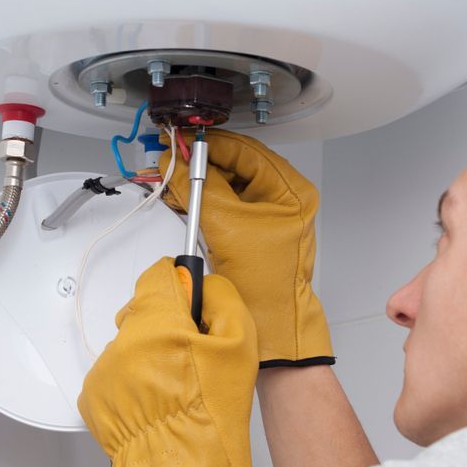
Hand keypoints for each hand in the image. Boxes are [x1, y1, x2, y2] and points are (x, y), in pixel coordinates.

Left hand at [77, 257, 258, 466]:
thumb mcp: (240, 345)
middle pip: (143, 312)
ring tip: (174, 389)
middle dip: (166, 325)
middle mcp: (123, 339)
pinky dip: (134, 383)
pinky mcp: (93, 397)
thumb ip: (223, 300)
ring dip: (149, 356)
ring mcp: (104, 369)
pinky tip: (156, 404)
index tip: (193, 306)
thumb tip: (206, 285)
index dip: (180, 285)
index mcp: (157, 320)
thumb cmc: (212, 409)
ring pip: (130, 346)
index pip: (158, 274)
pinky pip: (116, 376)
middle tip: (191, 357)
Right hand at [161, 128, 333, 366]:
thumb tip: (181, 163)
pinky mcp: (255, 230)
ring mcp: (271, 215)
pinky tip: (184, 198)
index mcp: (291, 191)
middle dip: (203, 165)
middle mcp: (285, 199)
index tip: (184, 144)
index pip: (247, 151)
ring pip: (230, 185)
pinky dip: (205, 201)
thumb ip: (201, 188)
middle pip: (237, 166)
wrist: (270, 323)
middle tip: (175, 160)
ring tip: (176, 180)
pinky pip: (228, 205)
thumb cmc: (266, 284)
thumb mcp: (227, 226)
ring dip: (201, 183)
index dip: (212, 146)